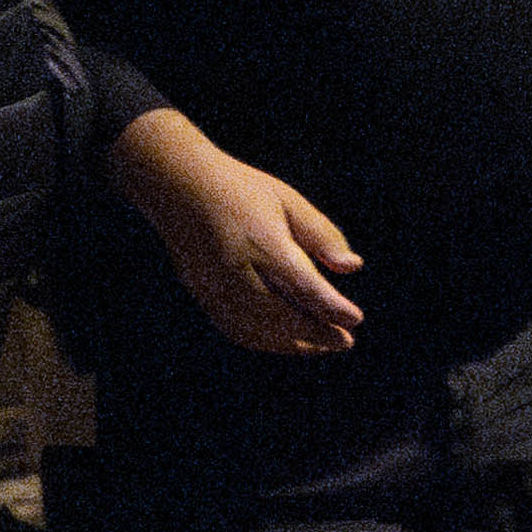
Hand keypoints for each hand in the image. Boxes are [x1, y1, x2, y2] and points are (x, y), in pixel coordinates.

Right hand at [117, 112, 370, 363]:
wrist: (176, 185)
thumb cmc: (240, 190)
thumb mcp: (288, 200)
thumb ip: (321, 235)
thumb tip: (352, 267)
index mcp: (263, 243)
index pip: (304, 285)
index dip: (331, 307)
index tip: (355, 319)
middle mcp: (237, 271)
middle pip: (281, 316)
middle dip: (316, 334)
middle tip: (345, 342)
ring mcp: (214, 286)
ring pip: (257, 331)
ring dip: (292, 344)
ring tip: (321, 345)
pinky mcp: (202, 293)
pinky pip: (235, 328)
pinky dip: (263, 341)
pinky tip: (285, 339)